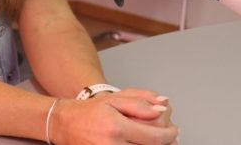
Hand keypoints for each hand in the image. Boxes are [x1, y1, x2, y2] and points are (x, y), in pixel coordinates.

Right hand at [49, 94, 177, 144]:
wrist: (64, 124)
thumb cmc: (89, 111)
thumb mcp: (114, 99)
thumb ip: (139, 103)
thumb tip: (163, 106)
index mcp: (116, 126)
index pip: (153, 137)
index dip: (169, 134)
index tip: (175, 130)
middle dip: (164, 142)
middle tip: (169, 135)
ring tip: (155, 140)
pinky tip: (141, 143)